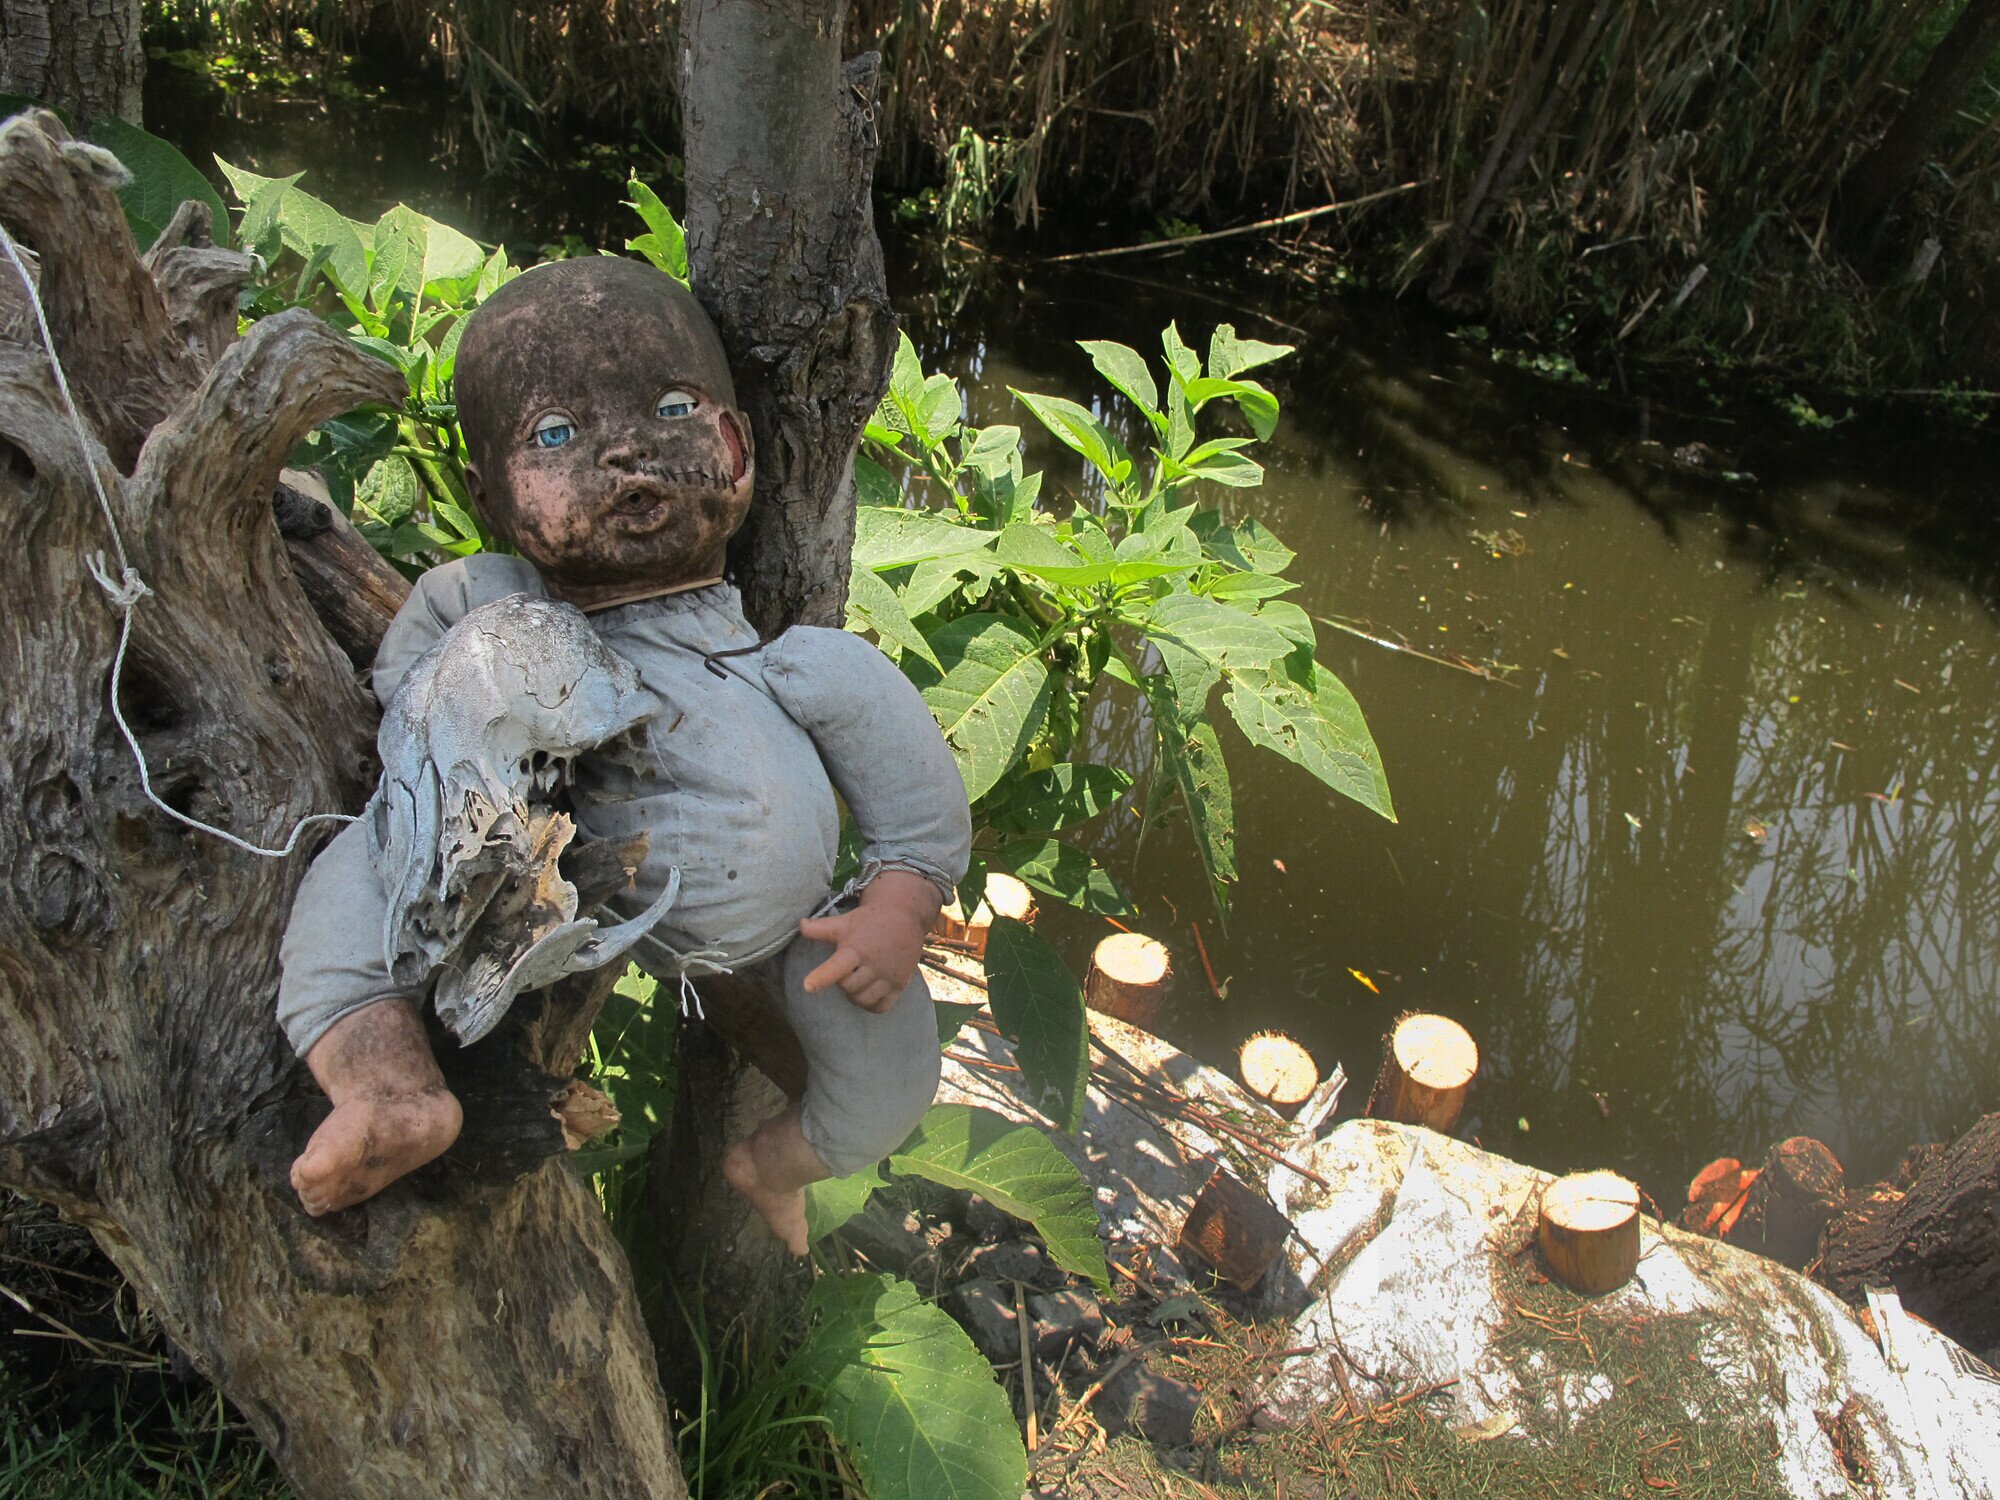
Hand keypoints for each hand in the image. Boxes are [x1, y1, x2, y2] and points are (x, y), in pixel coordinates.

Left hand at [798, 870, 939, 1012]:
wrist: (906, 914)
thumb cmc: (870, 919)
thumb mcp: (844, 922)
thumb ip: (820, 928)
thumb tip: (799, 925)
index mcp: (856, 948)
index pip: (836, 967)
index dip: (822, 977)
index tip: (808, 986)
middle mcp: (873, 964)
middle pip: (848, 987)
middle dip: (841, 982)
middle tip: (845, 971)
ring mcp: (889, 976)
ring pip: (864, 999)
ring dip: (854, 995)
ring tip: (855, 983)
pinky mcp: (900, 984)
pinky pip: (881, 1006)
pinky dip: (870, 1005)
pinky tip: (867, 993)